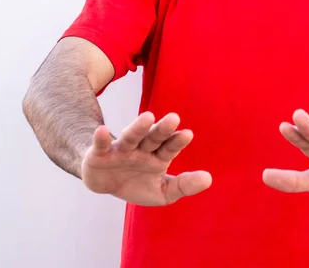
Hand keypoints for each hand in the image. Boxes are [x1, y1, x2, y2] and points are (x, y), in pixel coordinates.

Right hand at [81, 112, 211, 205]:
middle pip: (153, 137)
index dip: (177, 141)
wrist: (104, 183)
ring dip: (138, 127)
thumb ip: (183, 185)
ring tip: (148, 117)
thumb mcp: (162, 191)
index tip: (188, 134)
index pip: (169, 147)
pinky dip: (101, 138)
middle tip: (174, 118)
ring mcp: (121, 150)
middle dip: (162, 129)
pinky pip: (101, 145)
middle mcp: (141, 148)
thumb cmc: (137, 183)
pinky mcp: (99, 154)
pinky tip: (102, 131)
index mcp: (157, 156)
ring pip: (131, 137)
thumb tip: (209, 179)